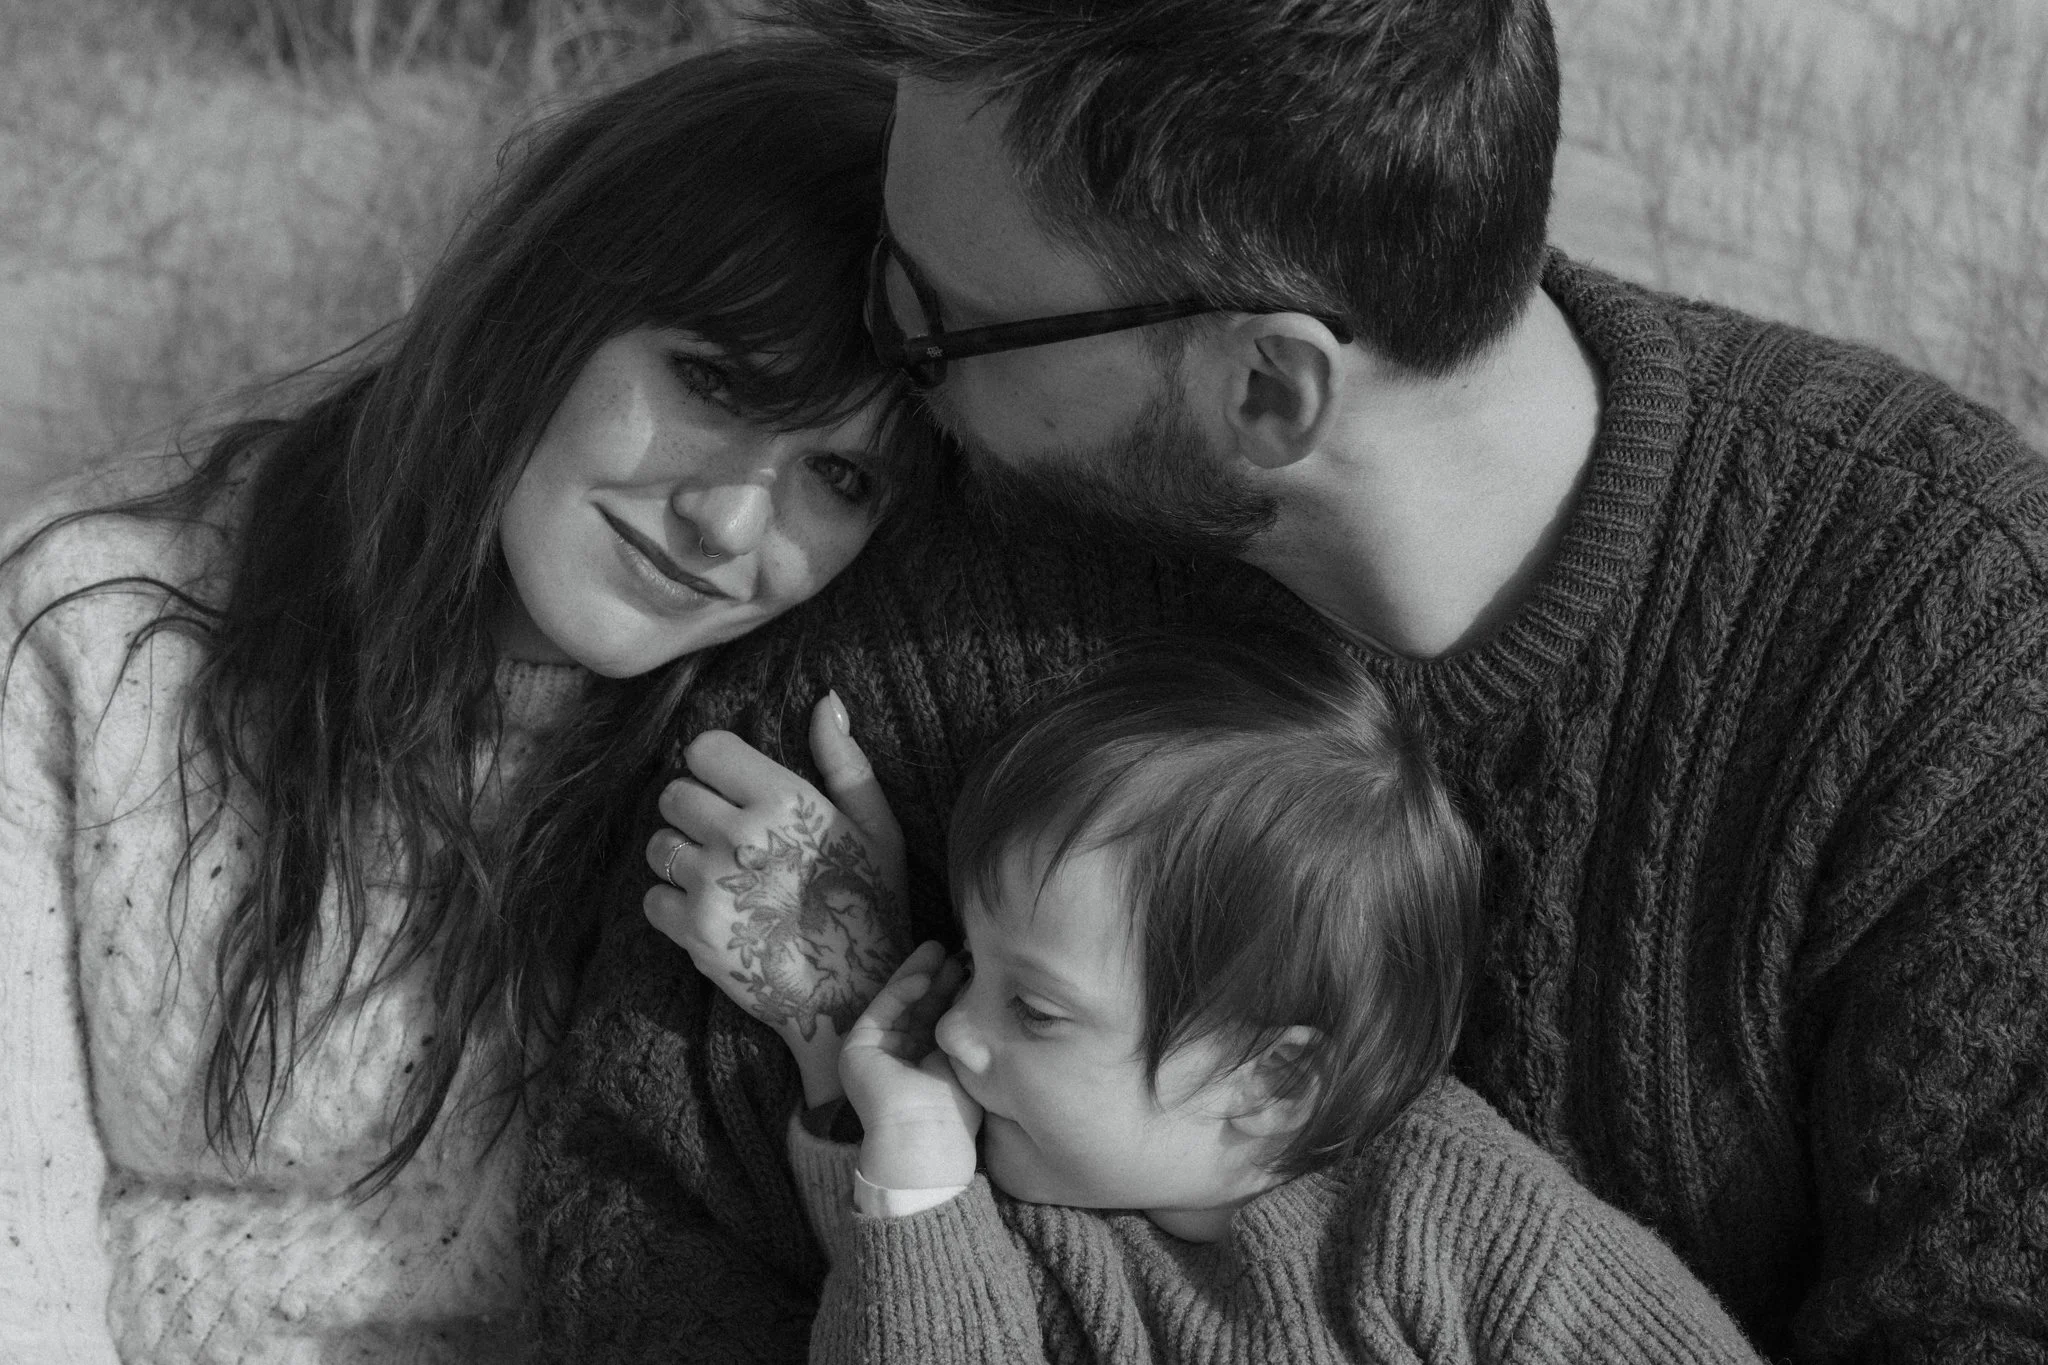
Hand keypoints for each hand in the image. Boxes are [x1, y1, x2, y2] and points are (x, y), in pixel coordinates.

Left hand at [644, 692, 909, 1099]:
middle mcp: (740, 837)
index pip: (704, 749)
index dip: (714, 765)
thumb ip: (844, 760)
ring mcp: (710, 887)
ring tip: (719, 876)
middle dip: (695, 809)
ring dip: (681, 856)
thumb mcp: (877, 827)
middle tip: (726, 836)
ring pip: (657, 845)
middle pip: (672, 794)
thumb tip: (825, 699)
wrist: (854, 997)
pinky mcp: (691, 933)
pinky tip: (712, 911)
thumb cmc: (871, 904)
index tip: (732, 787)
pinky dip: (673, 904)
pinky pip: (651, 898)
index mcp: (784, 801)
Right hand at [841, 942, 980, 1190]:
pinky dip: (901, 991)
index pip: (934, 1020)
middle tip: (954, 951)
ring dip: (919, 976)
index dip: (948, 992)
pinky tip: (924, 975)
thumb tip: (976, 996)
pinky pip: (881, 1012)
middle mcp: (898, 1058)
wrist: (926, 1136)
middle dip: (934, 979)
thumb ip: (962, 1032)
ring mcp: (875, 1054)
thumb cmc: (954, 1110)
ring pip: (898, 1005)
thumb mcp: (963, 1060)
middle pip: (916, 1008)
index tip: (968, 967)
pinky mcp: (857, 1050)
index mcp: (924, 1066)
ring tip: (940, 951)